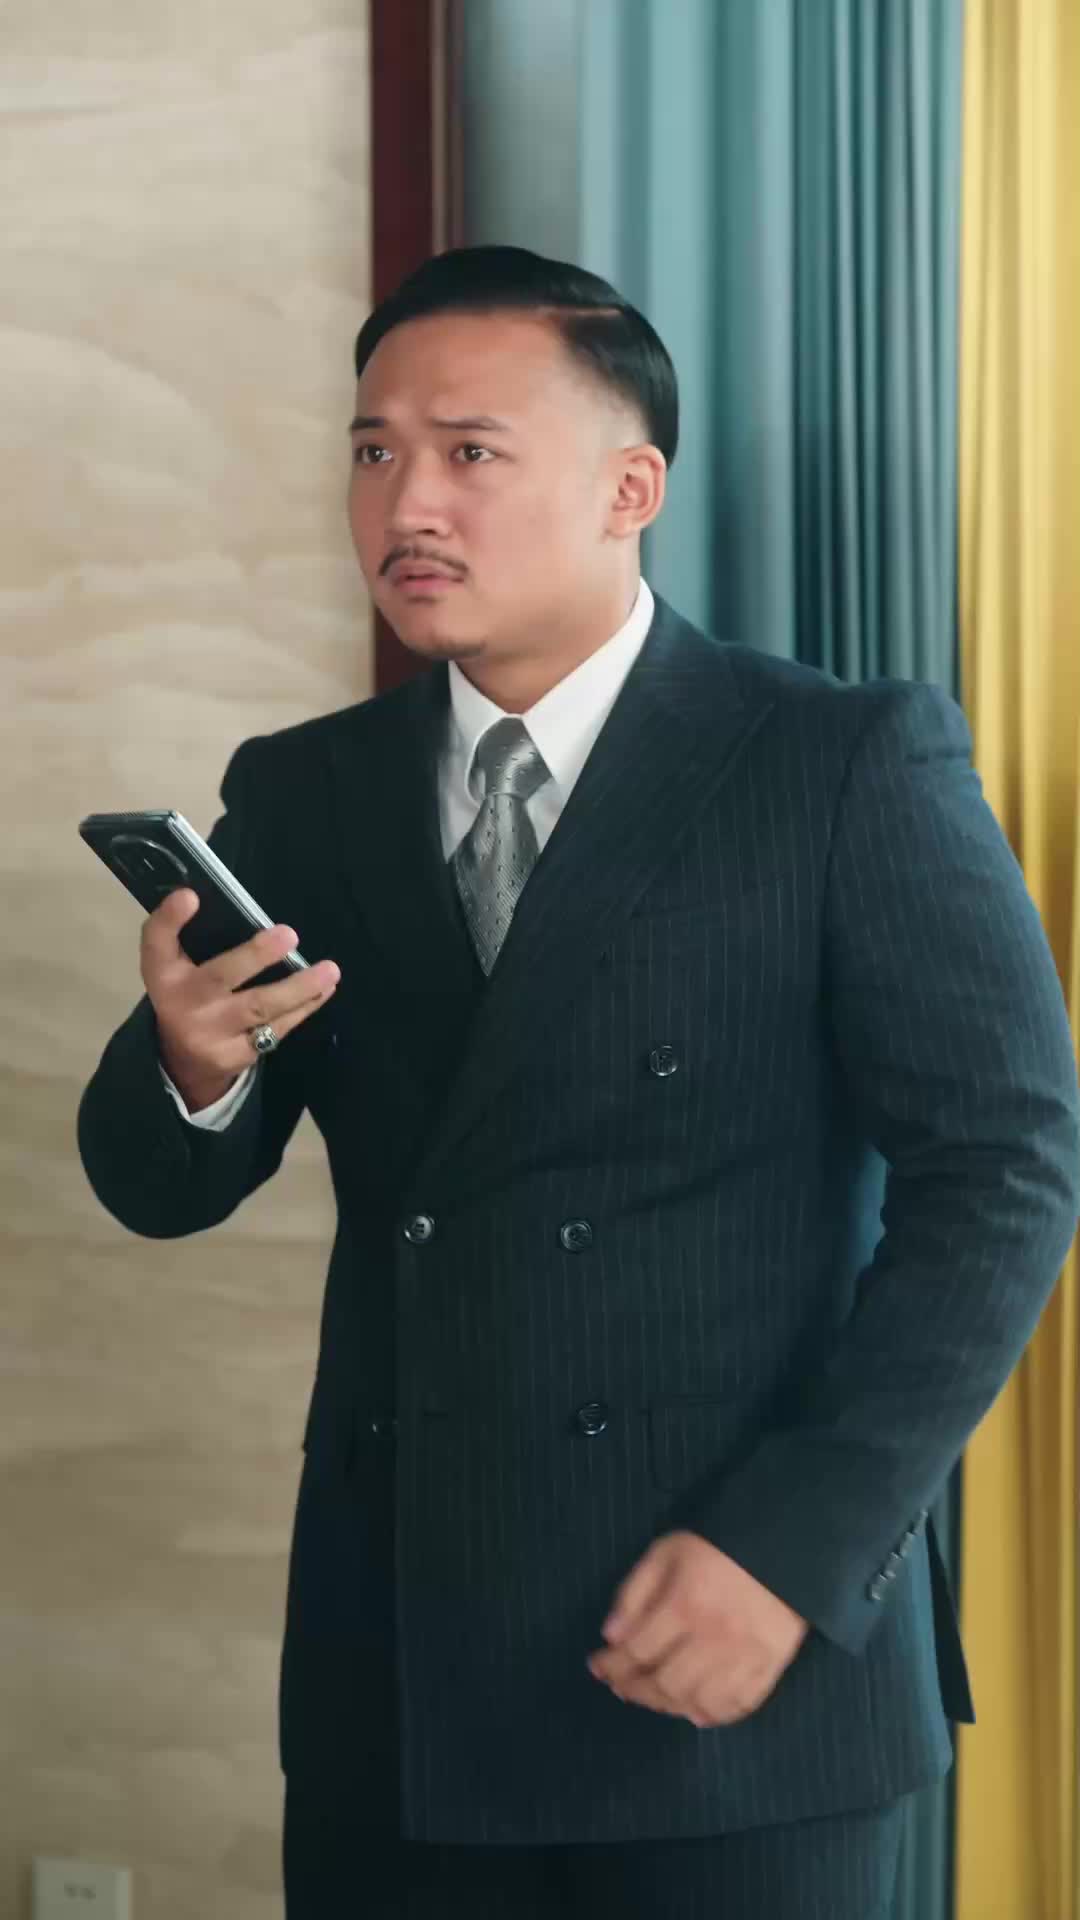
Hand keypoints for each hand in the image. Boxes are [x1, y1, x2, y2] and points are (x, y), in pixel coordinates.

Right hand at [141, 889, 339, 1111]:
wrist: (182, 1063)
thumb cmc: (187, 994)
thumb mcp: (174, 964)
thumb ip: (184, 932)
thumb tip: (205, 894)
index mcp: (163, 973)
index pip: (157, 943)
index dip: (170, 919)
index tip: (190, 896)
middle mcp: (182, 1003)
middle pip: (220, 977)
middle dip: (255, 956)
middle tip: (289, 934)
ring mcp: (210, 1033)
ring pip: (258, 1007)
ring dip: (298, 988)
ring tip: (329, 970)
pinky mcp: (235, 1056)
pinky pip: (275, 1029)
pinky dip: (303, 1008)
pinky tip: (324, 990)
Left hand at [587, 1530, 807, 1729]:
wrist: (782, 1546)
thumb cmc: (716, 1547)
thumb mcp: (665, 1553)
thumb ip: (634, 1592)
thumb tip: (611, 1637)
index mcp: (684, 1605)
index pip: (637, 1651)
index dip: (611, 1664)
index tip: (597, 1666)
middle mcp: (713, 1639)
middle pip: (665, 1684)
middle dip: (635, 1689)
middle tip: (621, 1686)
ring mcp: (744, 1658)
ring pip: (698, 1702)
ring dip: (669, 1706)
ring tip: (654, 1697)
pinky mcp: (770, 1667)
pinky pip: (739, 1706)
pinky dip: (714, 1716)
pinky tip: (695, 1711)